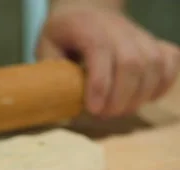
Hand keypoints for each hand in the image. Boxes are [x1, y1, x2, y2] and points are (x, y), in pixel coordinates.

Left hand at [36, 3, 179, 116]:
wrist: (87, 9)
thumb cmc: (64, 32)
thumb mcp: (46, 44)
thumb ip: (50, 67)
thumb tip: (55, 95)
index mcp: (88, 28)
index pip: (100, 52)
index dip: (100, 84)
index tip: (93, 109)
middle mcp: (118, 30)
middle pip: (132, 63)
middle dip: (120, 97)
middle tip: (104, 115)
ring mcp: (140, 36)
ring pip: (154, 65)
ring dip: (140, 96)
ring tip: (120, 111)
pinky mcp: (153, 43)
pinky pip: (170, 63)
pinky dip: (161, 85)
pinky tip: (143, 99)